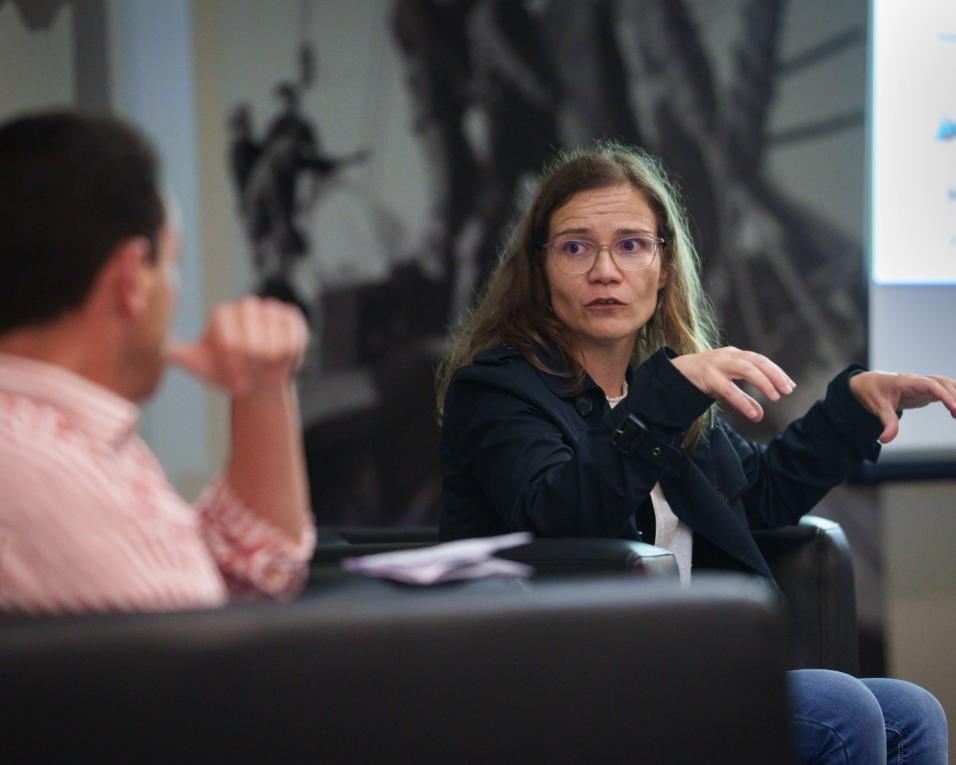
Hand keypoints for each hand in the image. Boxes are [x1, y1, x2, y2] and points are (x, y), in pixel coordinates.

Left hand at [166, 297, 307, 395]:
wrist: (260, 378)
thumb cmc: (230, 372)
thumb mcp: (202, 366)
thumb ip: (181, 355)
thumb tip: (160, 348)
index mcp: (222, 315)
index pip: (228, 340)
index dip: (233, 367)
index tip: (235, 385)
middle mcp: (246, 306)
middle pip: (251, 341)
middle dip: (250, 368)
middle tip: (251, 380)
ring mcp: (271, 309)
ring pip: (273, 340)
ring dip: (269, 363)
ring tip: (265, 369)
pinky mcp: (292, 316)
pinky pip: (292, 336)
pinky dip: (288, 353)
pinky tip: (281, 360)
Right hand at [670, 347, 795, 421]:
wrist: (674, 373)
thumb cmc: (703, 379)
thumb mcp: (726, 388)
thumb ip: (744, 400)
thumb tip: (760, 416)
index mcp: (735, 355)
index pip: (761, 360)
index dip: (777, 372)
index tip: (790, 386)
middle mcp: (728, 356)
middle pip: (758, 361)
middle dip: (775, 375)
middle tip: (788, 391)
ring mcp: (718, 364)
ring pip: (747, 369)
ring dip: (764, 382)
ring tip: (775, 397)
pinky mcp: (707, 376)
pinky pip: (729, 388)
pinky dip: (743, 401)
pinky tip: (752, 413)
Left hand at [849, 371, 955, 442]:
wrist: (867, 383)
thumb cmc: (871, 392)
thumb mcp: (876, 407)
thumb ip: (886, 423)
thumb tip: (885, 440)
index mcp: (906, 382)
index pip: (931, 385)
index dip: (945, 396)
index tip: (955, 409)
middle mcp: (917, 381)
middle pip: (943, 383)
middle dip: (955, 396)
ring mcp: (922, 385)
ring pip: (945, 385)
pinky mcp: (924, 391)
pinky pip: (942, 391)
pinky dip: (952, 397)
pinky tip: (955, 413)